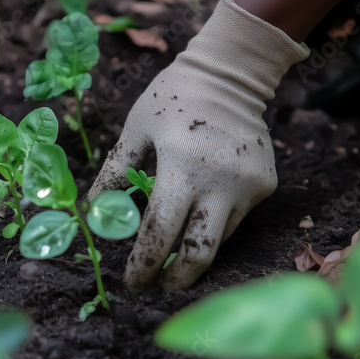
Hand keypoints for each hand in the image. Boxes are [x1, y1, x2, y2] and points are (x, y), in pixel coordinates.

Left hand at [90, 0, 309, 291]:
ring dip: (195, 245)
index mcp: (181, 168)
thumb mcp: (135, 130)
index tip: (133, 284)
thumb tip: (94, 211)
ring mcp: (247, 186)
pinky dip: (216, 218)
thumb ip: (115, 172)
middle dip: (177, 279)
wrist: (232, 71)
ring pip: (220, 236)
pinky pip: (237, 216)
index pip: (159, 233)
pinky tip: (205, 198)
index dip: (144, 265)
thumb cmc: (173, 97)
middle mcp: (220, 183)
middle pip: (199, 253)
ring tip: (177, 240)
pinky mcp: (265, 185)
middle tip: (160, 287)